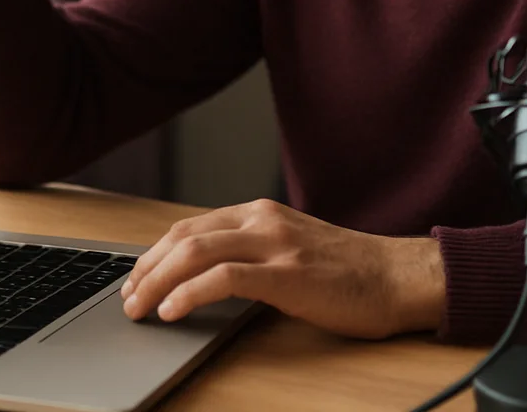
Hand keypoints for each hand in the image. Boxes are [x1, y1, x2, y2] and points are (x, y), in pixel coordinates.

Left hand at [119, 199, 444, 339]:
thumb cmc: (351, 273)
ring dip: (157, 282)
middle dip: (146, 269)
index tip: (136, 280)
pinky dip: (190, 293)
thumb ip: (256, 254)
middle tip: (127, 300)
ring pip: (196, 252)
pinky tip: (172, 312)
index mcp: (261, 214)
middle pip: (184, 237)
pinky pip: (224, 279)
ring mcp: (275, 245)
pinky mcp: (287, 274)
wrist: (399, 277)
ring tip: (139, 309)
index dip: (155, 254)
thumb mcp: (294, 250)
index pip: (190, 227)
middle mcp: (263, 221)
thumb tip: (209, 279)